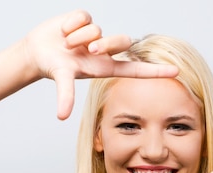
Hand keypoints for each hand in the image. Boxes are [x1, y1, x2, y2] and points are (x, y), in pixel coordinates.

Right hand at [24, 10, 178, 119]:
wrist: (36, 52)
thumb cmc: (53, 68)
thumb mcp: (62, 80)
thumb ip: (65, 96)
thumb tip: (61, 116)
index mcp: (105, 67)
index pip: (136, 69)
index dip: (156, 71)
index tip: (176, 71)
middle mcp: (104, 50)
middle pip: (122, 41)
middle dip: (105, 44)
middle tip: (88, 49)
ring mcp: (96, 34)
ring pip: (97, 29)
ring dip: (78, 36)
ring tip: (66, 44)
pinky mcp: (86, 20)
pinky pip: (84, 16)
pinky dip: (70, 24)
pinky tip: (63, 31)